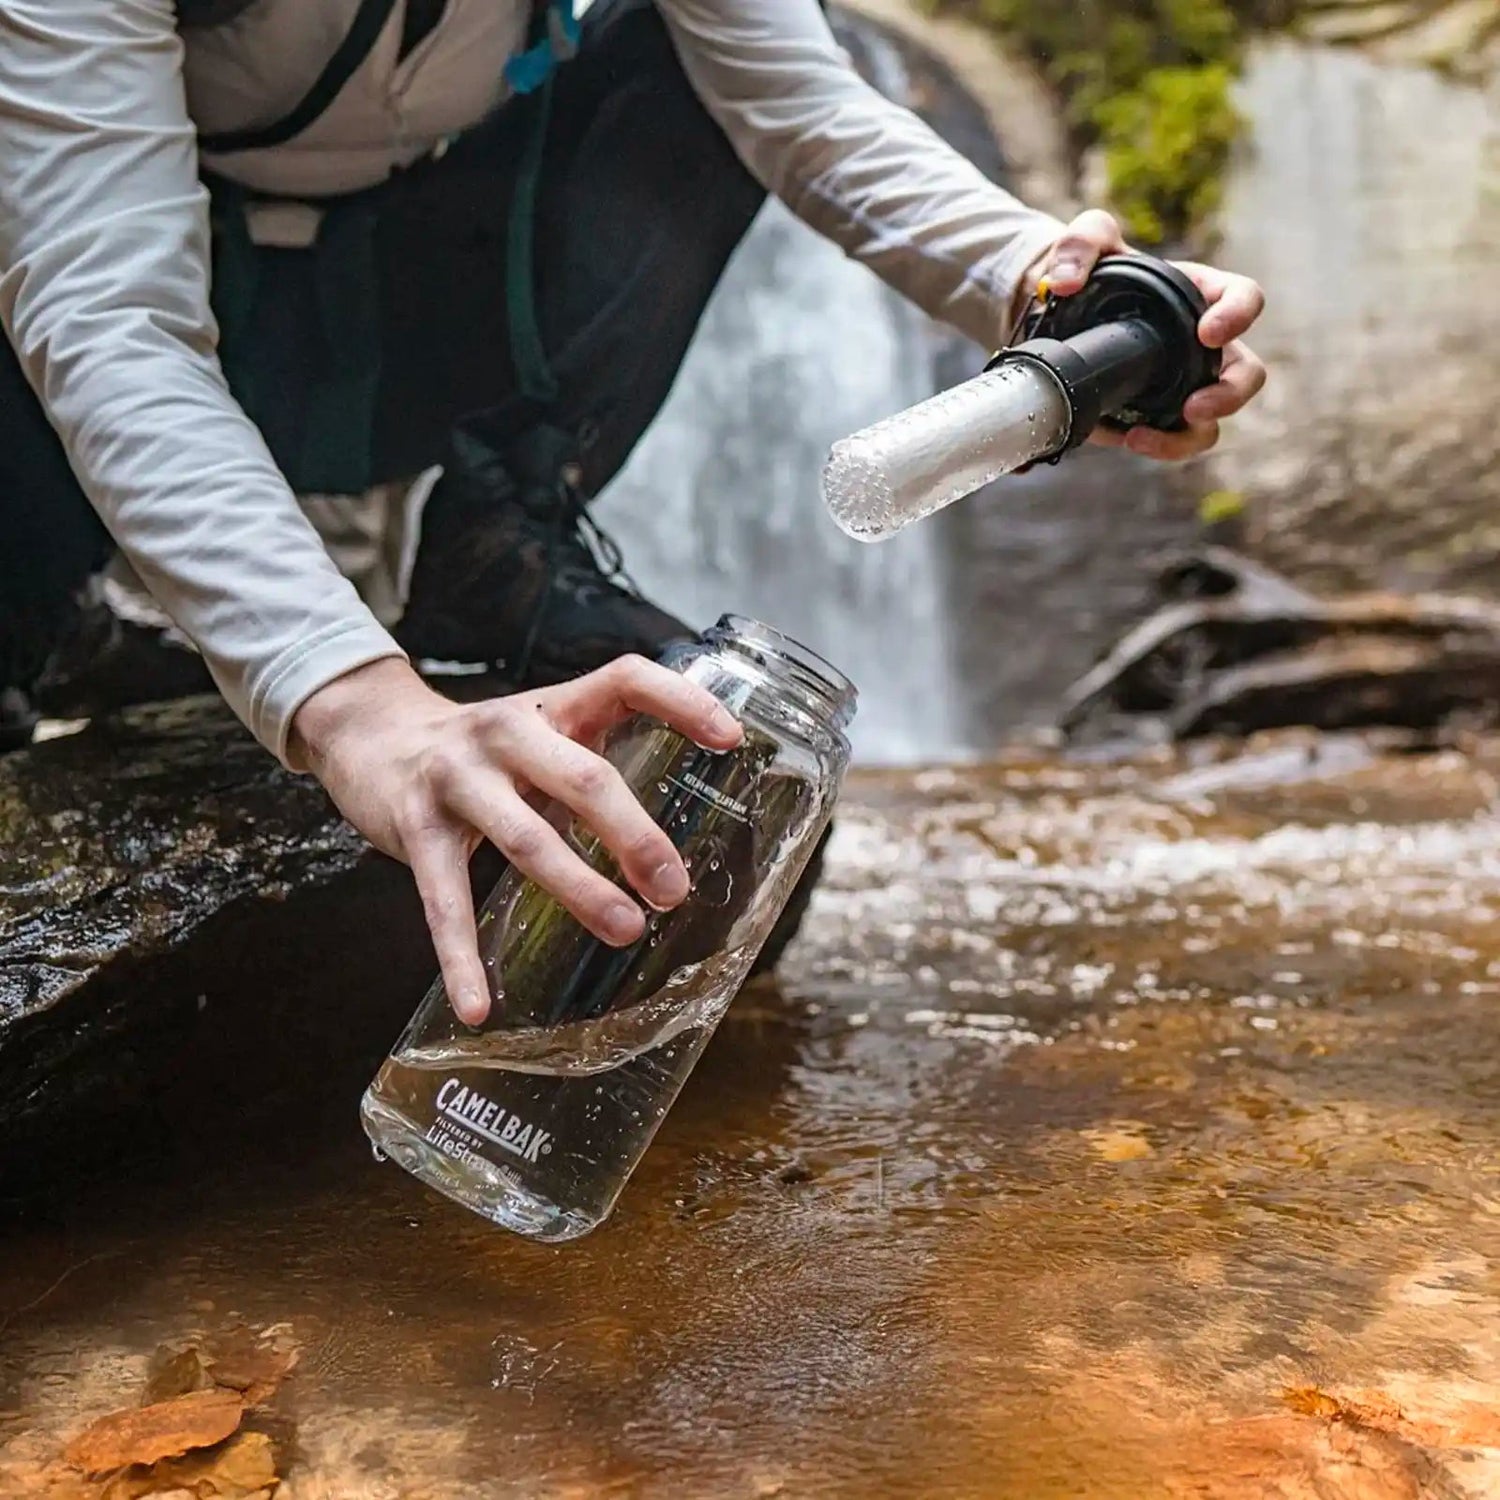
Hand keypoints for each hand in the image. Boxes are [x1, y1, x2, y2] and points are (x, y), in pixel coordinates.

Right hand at [290, 655, 742, 1024]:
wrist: (372, 737)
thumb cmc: (487, 750)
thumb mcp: (547, 732)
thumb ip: (601, 762)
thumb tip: (682, 835)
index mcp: (555, 706)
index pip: (626, 679)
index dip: (681, 701)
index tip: (730, 738)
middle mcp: (509, 732)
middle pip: (583, 777)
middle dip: (634, 835)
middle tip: (674, 888)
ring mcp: (459, 779)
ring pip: (527, 838)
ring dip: (579, 889)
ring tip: (624, 931)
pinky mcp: (416, 829)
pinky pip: (443, 901)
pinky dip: (462, 959)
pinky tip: (480, 1005)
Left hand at [1022, 208, 1266, 459]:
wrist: (1065, 314)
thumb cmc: (1094, 271)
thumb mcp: (1088, 241)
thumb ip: (1079, 244)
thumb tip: (1064, 282)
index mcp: (1201, 294)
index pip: (1244, 298)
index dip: (1238, 315)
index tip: (1208, 332)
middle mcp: (1202, 345)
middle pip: (1246, 374)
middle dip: (1230, 394)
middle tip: (1194, 406)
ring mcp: (1183, 384)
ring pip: (1211, 422)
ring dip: (1188, 436)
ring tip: (1144, 437)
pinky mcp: (1156, 414)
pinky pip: (1173, 440)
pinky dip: (1156, 446)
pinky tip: (1125, 438)